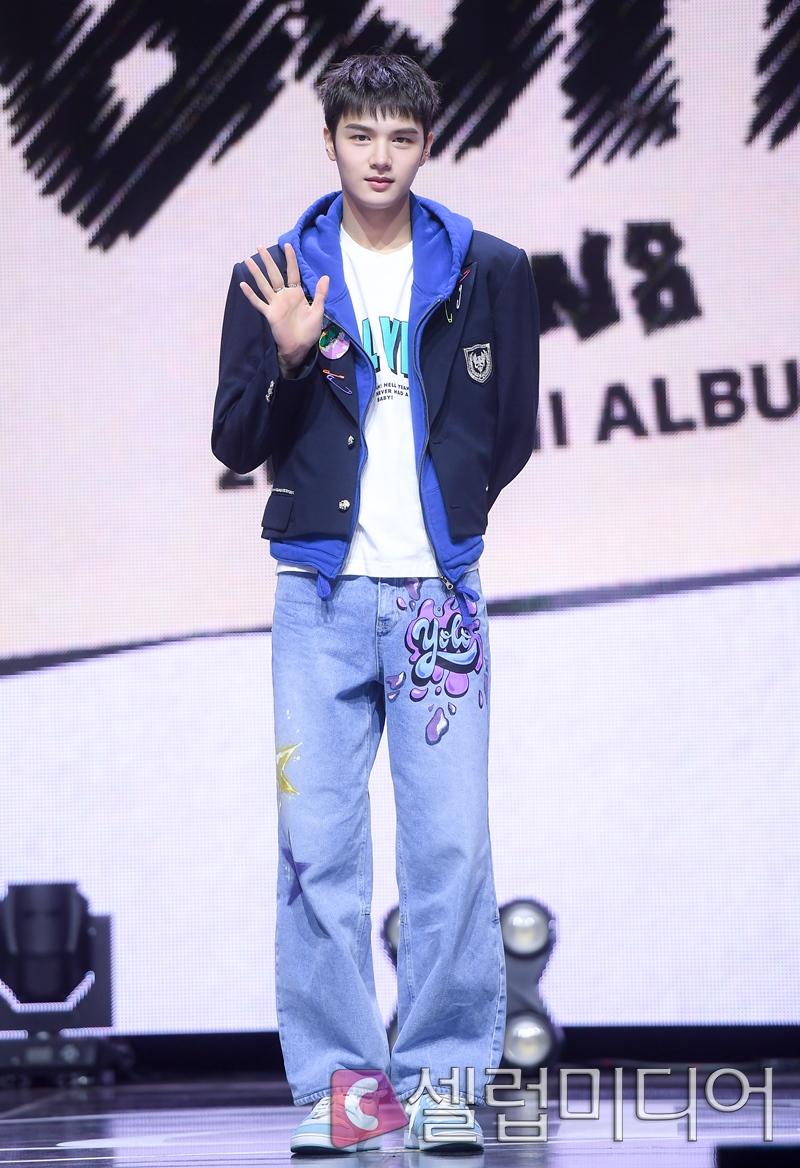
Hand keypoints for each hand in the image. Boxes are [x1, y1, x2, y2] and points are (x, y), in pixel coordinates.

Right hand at [240, 242, 329, 372]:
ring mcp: (275, 304)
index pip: (292, 272)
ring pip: (264, 284)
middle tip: (260, 247)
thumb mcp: (318, 311)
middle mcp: (284, 296)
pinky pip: (258, 302)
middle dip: (268, 261)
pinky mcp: (269, 313)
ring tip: (248, 260)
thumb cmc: (309, 331)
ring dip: (256, 273)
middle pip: (274, 274)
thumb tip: (325, 276)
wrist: (300, 347)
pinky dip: (251, 295)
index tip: (287, 245)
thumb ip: (320, 294)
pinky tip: (243, 285)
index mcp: (296, 293)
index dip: (290, 259)